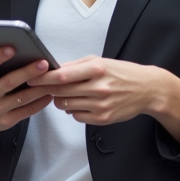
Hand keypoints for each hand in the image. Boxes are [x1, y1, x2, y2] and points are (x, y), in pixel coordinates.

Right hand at [0, 47, 53, 156]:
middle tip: (43, 63)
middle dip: (28, 72)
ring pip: (22, 98)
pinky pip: (27, 111)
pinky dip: (40, 103)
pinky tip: (49, 94)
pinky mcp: (7, 122)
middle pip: (9, 83)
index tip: (12, 48)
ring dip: (39, 88)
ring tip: (52, 78)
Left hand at [29, 56, 179, 144]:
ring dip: (61, 100)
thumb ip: (76, 66)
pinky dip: (73, 111)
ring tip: (67, 94)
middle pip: (61, 92)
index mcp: (96, 69)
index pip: (62, 75)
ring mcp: (101, 105)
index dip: (43, 78)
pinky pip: (77, 117)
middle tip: (45, 87)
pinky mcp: (103, 119)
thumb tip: (53, 69)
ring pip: (66, 106)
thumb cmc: (121, 73)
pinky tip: (81, 103)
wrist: (147, 89)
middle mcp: (98, 88)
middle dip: (49, 90)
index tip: (32, 79)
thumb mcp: (100, 61)